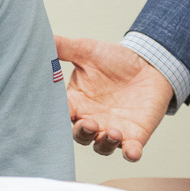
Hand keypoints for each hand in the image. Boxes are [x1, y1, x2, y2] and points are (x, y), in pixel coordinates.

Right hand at [58, 34, 173, 161]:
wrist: (150, 64)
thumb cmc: (116, 60)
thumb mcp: (87, 50)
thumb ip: (63, 47)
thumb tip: (39, 37)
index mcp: (76, 103)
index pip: (61, 114)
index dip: (57, 116)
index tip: (58, 112)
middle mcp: (91, 120)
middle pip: (80, 136)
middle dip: (82, 133)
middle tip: (88, 123)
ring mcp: (112, 130)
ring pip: (102, 147)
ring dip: (105, 143)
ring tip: (112, 132)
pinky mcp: (134, 136)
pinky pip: (131, 151)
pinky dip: (131, 153)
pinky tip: (132, 151)